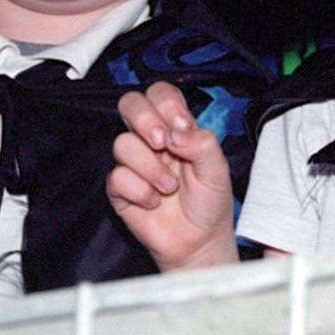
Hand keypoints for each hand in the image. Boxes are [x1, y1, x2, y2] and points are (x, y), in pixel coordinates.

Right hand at [106, 81, 238, 271]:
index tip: (182, 125)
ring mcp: (134, 162)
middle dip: (145, 120)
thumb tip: (174, 132)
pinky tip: (154, 202)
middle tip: (162, 143)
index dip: (166, 103)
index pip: (160, 94)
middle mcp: (151, 140)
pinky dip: (139, 191)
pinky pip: (117, 177)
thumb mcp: (218, 168)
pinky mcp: (120, 188)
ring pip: (122, 143)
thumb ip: (202, 143)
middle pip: (130, 104)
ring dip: (150, 167)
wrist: (199, 240)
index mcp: (176, 128)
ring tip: (170, 187)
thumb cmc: (210, 201)